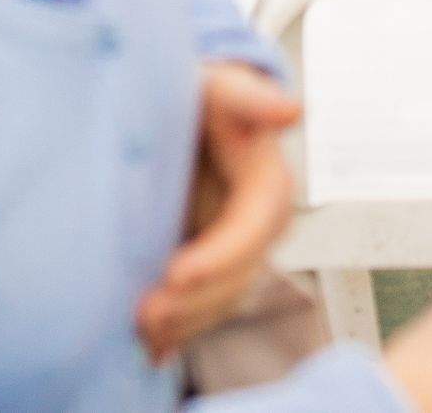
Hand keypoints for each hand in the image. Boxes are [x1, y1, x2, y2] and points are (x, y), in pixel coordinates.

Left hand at [135, 63, 296, 360]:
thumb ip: (251, 97)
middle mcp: (260, 221)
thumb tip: (293, 110)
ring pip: (221, 300)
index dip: (219, 257)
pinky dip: (178, 330)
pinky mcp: (215, 267)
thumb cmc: (199, 93)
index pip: (253, 226)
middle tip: (145, 313)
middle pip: (238, 275)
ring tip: (139, 329)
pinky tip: (151, 346)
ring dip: (184, 322)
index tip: (175, 275)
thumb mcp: (220, 86)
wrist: (178, 110)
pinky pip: (204, 307)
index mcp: (267, 179)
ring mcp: (238, 249)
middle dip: (195, 300)